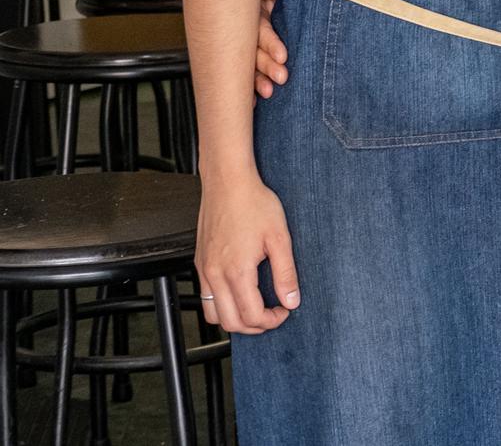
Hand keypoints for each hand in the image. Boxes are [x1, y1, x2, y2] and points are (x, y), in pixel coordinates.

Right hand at [195, 171, 299, 333]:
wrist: (228, 183)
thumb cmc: (253, 204)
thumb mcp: (280, 238)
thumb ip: (285, 273)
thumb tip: (291, 300)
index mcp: (237, 271)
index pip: (251, 316)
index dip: (271, 321)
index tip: (284, 311)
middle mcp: (215, 275)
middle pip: (230, 322)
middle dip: (254, 326)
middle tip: (273, 315)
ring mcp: (204, 270)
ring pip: (213, 314)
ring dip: (234, 319)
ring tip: (256, 307)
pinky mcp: (200, 263)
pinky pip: (206, 297)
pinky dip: (221, 305)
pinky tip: (239, 293)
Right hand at [253, 0, 287, 98]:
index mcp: (255, 16)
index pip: (262, 32)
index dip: (271, 44)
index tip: (283, 57)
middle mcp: (249, 33)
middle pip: (256, 51)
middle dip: (267, 66)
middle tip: (282, 77)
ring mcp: (249, 46)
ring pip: (251, 65)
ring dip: (258, 80)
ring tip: (269, 92)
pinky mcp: (250, 58)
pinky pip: (248, 75)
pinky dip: (249, 90)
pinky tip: (252, 104)